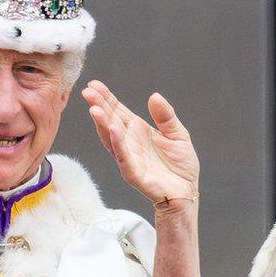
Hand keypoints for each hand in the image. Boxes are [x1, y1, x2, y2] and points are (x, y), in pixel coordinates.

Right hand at [82, 81, 199, 213]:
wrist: (187, 191)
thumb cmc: (180, 165)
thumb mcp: (177, 134)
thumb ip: (165, 116)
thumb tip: (154, 96)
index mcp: (138, 131)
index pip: (118, 111)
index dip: (106, 98)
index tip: (94, 84)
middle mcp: (129, 142)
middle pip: (110, 121)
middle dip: (99, 106)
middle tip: (88, 92)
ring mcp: (129, 157)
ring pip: (111, 138)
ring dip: (102, 124)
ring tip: (94, 108)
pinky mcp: (134, 173)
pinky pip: (123, 156)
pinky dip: (117, 143)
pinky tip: (113, 129)